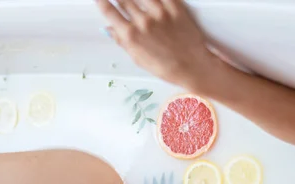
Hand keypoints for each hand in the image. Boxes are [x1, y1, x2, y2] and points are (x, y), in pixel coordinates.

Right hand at [96, 0, 219, 87]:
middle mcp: (143, 21)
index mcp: (131, 35)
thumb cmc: (165, 67)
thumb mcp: (138, 58)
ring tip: (135, 1)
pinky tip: (150, 0)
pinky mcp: (175, 7)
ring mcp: (160, 12)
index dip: (101, 2)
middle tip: (120, 0)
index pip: (109, 11)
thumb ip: (122, 41)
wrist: (193, 66)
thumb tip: (108, 29)